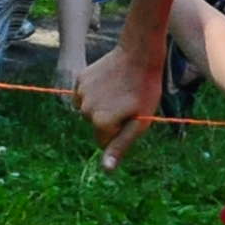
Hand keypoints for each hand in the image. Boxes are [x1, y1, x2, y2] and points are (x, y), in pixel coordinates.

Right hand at [74, 37, 160, 165]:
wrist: (139, 54)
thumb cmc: (144, 90)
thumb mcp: (139, 122)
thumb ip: (120, 146)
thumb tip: (106, 169)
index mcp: (101, 122)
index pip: (104, 140)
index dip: (120, 130)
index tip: (131, 114)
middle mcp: (85, 110)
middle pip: (95, 124)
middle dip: (110, 118)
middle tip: (127, 101)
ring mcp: (81, 93)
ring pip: (89, 109)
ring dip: (101, 105)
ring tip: (119, 90)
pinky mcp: (79, 79)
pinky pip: (84, 94)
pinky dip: (94, 91)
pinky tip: (110, 81)